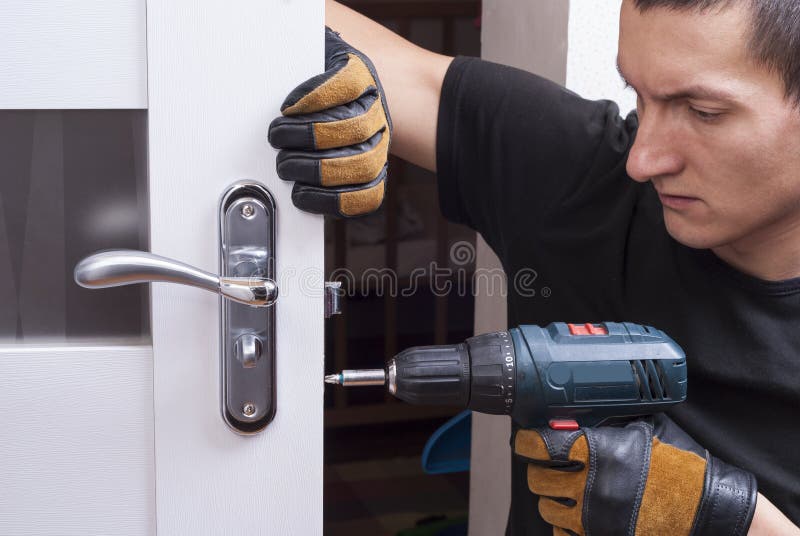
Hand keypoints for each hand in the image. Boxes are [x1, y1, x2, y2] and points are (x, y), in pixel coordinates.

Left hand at [268, 27, 391, 217]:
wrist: (362, 101)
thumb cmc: (322, 78)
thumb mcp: (311, 49)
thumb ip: (298, 37)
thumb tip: (272, 18)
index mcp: (362, 75)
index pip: (347, 82)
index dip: (314, 97)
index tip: (287, 104)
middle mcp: (375, 112)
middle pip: (352, 128)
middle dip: (307, 137)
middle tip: (277, 138)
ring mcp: (377, 146)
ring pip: (361, 165)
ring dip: (317, 170)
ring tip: (287, 166)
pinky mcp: (371, 177)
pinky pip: (364, 197)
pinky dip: (333, 202)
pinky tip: (305, 194)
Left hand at [512, 414, 757, 535]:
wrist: (713, 511)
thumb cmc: (684, 468)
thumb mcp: (648, 429)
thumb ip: (613, 420)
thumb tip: (582, 411)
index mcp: (602, 452)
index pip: (543, 445)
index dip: (528, 442)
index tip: (526, 441)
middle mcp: (593, 486)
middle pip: (539, 479)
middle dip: (540, 470)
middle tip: (547, 465)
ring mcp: (595, 518)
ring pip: (547, 509)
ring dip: (551, 498)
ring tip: (564, 491)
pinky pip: (563, 535)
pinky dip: (565, 526)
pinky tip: (576, 515)